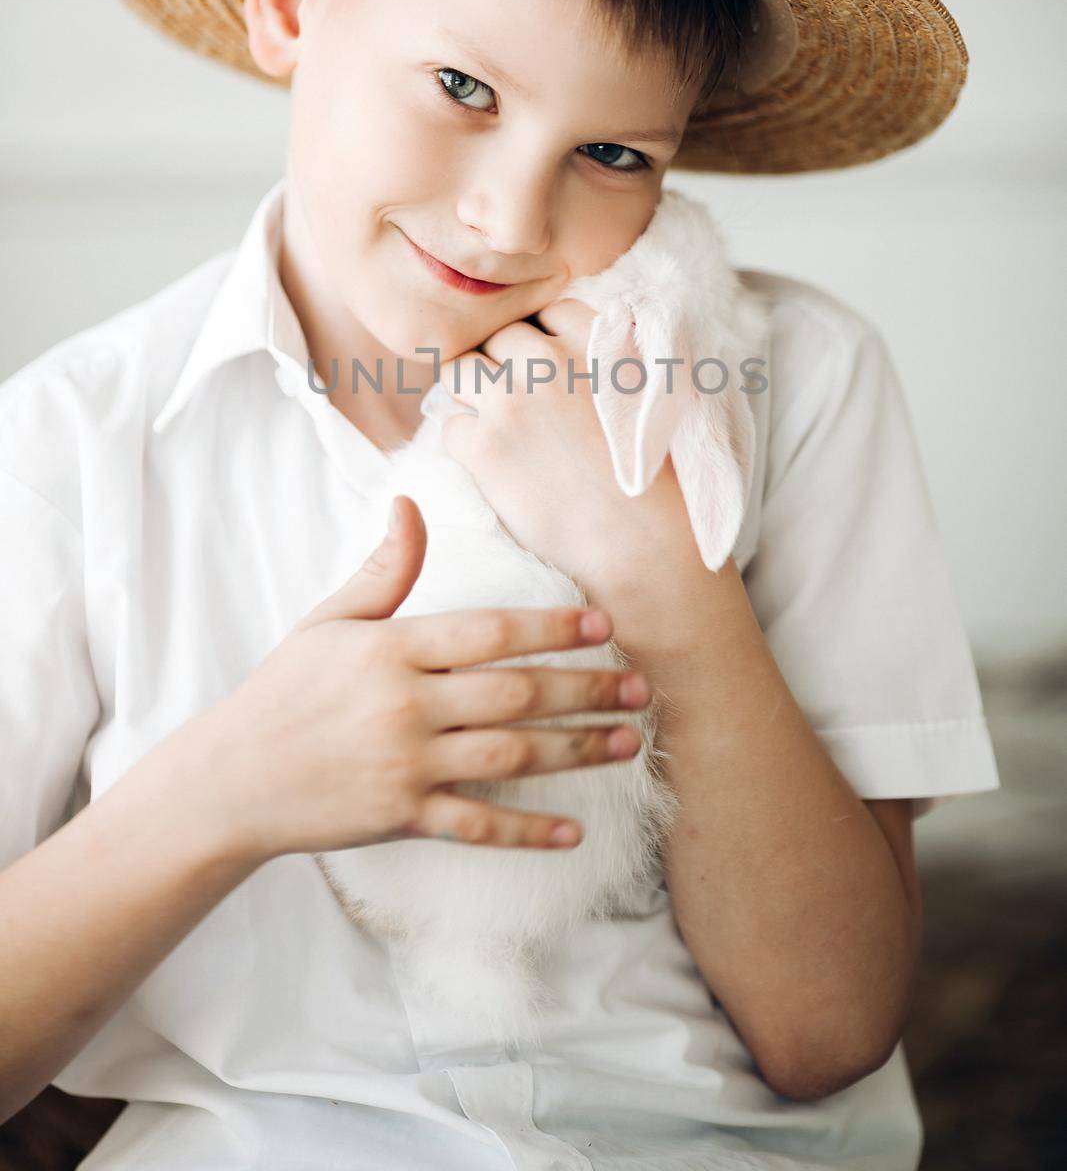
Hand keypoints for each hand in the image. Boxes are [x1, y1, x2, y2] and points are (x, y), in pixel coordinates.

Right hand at [201, 496, 650, 863]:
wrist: (232, 779)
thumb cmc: (285, 691)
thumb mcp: (329, 621)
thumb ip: (384, 570)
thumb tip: (409, 504)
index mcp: (393, 649)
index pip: (490, 632)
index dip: (552, 626)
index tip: (602, 625)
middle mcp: (405, 705)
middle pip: (515, 693)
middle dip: (585, 689)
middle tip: (641, 687)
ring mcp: (405, 765)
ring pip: (510, 756)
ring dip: (576, 750)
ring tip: (627, 742)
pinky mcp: (400, 818)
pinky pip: (476, 826)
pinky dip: (526, 830)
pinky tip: (573, 829)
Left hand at [439, 300, 710, 625]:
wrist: (644, 549)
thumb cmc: (661, 483)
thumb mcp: (656, 396)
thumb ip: (621, 355)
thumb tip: (591, 334)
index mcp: (599, 344)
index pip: (550, 309)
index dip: (543, 338)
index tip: (548, 368)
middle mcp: (551, 362)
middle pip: (500, 337)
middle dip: (503, 364)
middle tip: (516, 403)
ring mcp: (512, 402)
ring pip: (459, 371)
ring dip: (471, 394)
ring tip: (494, 427)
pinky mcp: (484, 448)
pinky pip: (449, 426)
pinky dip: (464, 444)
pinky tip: (492, 467)